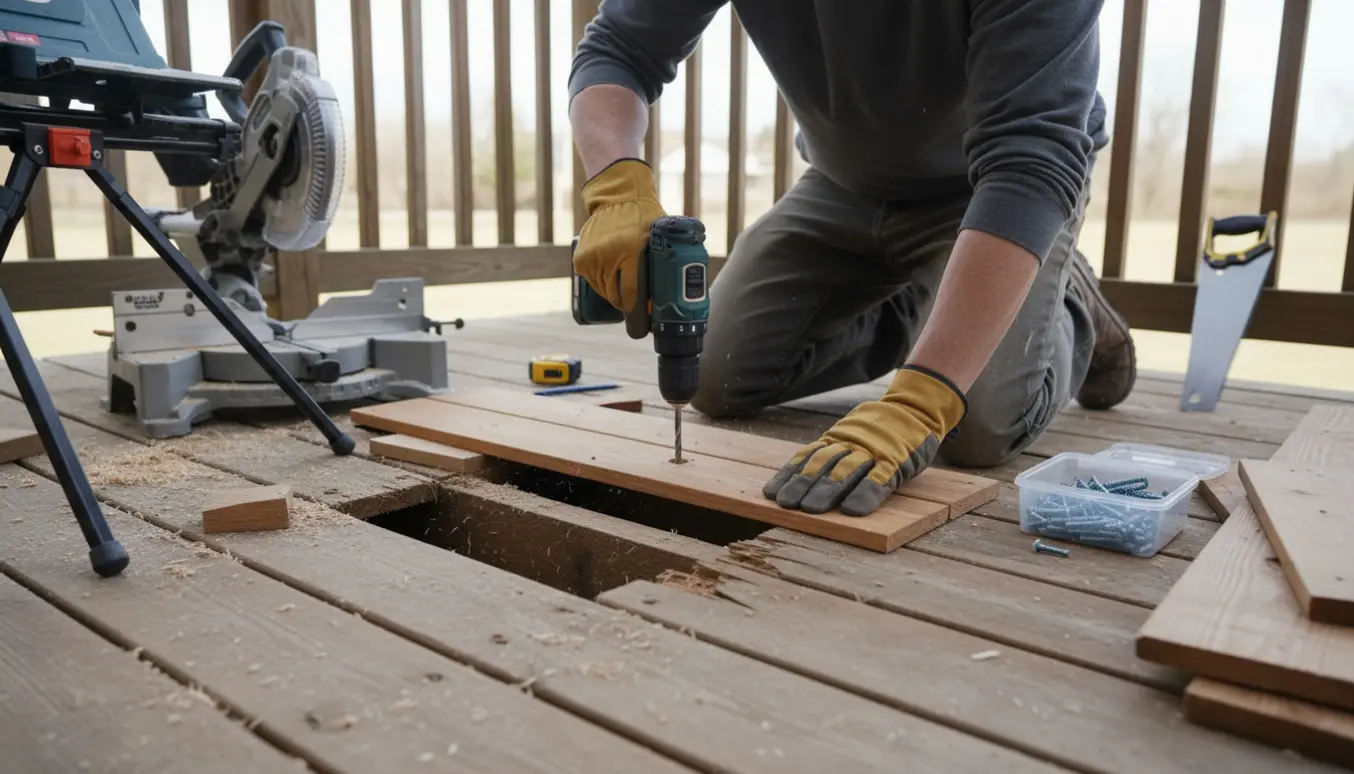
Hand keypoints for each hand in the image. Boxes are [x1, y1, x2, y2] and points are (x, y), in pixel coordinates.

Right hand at [576, 158, 665, 314]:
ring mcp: (592, 259)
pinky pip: (593, 283)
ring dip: (615, 294)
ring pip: (604, 292)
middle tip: (638, 305)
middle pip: (616, 297)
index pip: (631, 295)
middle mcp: (608, 257)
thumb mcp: (659, 238)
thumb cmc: (644, 219)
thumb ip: (663, 263)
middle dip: (628, 305)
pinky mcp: (581, 260)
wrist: (617, 198)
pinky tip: (613, 276)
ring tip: (625, 286)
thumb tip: (674, 295)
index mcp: (630, 253)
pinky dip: (603, 284)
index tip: (642, 327)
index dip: (637, 315)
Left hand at [763, 366, 967, 516]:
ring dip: (828, 490)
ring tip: (811, 510)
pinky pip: (879, 479)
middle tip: (787, 504)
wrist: (916, 407)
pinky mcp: (896, 461)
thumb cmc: (879, 430)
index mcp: (837, 438)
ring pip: (846, 471)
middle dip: (803, 485)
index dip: (788, 474)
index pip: (807, 456)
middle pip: (823, 465)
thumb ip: (832, 451)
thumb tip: (799, 476)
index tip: (771, 493)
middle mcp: (851, 444)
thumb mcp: (850, 433)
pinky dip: (866, 494)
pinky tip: (853, 510)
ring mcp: (874, 452)